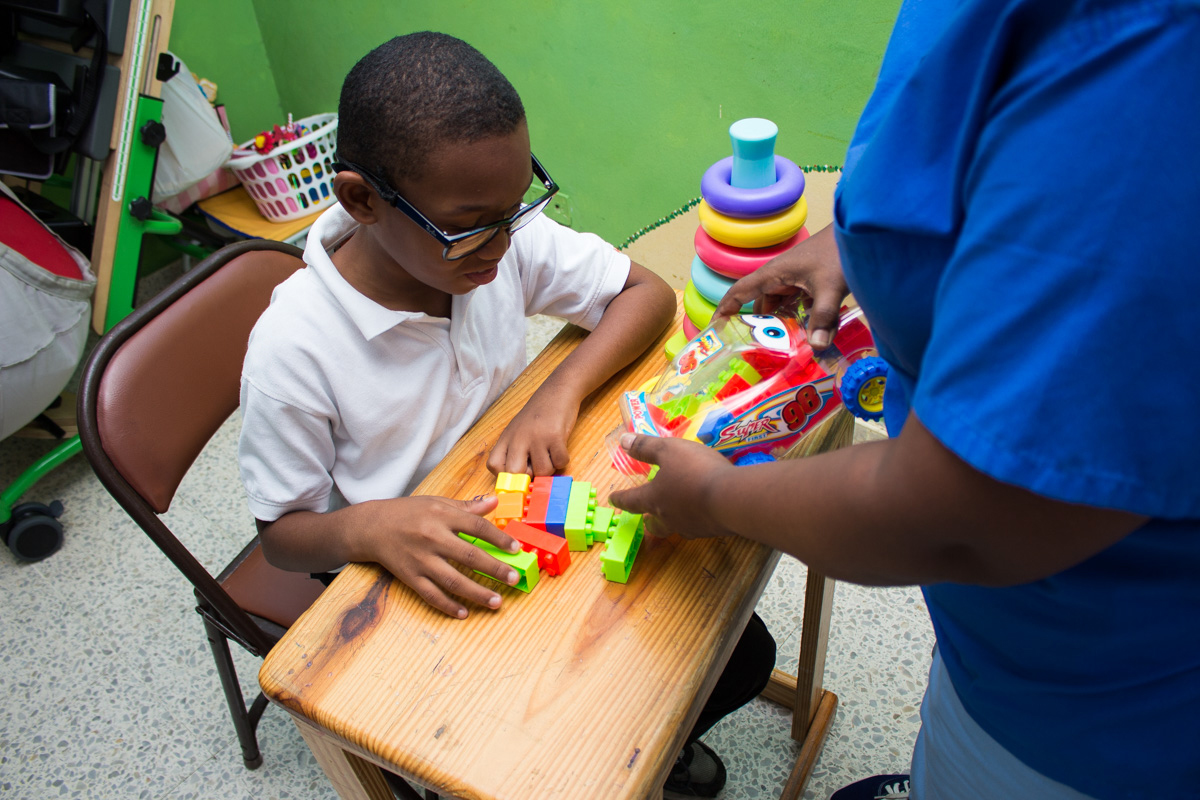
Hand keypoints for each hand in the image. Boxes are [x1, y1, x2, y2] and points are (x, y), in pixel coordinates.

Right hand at [358, 495, 523, 617]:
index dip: (499, 538)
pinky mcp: (410, 576)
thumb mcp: (437, 502)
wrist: (371, 527)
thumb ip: (467, 506)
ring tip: (497, 601)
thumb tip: (494, 501)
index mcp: (441, 516)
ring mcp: (421, 560)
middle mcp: (432, 537)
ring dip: (477, 593)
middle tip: (514, 578)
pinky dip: (448, 606)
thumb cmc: (407, 512)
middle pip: (469, 555)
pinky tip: (464, 612)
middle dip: (494, 568)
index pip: (477, 526)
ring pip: (453, 580)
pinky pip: (431, 595)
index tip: (516, 549)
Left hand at [487, 389, 578, 475]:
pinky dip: (563, 459)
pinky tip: (560, 447)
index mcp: (506, 438)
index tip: (519, 471)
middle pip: (515, 473)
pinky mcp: (555, 436)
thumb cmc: (537, 415)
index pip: (493, 466)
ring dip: (550, 467)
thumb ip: (514, 452)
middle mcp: (518, 438)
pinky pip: (560, 463)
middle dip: (529, 476)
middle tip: (537, 465)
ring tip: (551, 452)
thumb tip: (520, 480)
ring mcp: (536, 437)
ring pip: (542, 471)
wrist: (557, 392)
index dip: (506, 475)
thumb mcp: (517, 430)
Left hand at [607, 433, 736, 539]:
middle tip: (646, 517)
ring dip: (671, 522)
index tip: (613, 499)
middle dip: (647, 520)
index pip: (631, 501)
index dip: (621, 498)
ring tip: (675, 514)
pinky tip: (703, 512)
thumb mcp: (669, 450)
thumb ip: (646, 447)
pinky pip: (697, 527)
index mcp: (654, 498)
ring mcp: (691, 527)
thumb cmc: (695, 470)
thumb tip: (623, 441)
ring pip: (675, 528)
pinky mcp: (711, 530)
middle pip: (653, 524)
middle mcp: (669, 517)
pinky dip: (695, 520)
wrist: (732, 498)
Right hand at [714, 225, 847, 348]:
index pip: (740, 292)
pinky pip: (798, 305)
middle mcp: (781, 277)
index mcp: (774, 274)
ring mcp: (796, 279)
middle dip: (758, 326)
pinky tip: (808, 335)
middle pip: (762, 305)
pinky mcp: (810, 283)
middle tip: (754, 351)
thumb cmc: (839, 252)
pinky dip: (800, 319)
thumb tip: (817, 349)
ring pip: (782, 306)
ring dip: (782, 324)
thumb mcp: (831, 287)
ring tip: (781, 348)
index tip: (714, 328)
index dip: (725, 309)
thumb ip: (824, 318)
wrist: (860, 231)